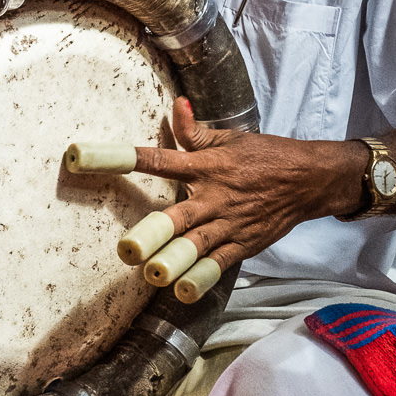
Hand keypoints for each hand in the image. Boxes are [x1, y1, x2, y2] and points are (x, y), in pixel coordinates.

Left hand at [129, 98, 365, 272]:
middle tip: (127, 249)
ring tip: (151, 275)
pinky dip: (200, 278)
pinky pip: (217, 265)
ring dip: (172, 262)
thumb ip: (194, 130)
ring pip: (195, 247)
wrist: (309, 180)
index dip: (123, 158)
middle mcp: (214, 197)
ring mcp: (228, 225)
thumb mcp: (230, 138)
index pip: (160, 161)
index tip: (85, 160)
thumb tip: (175, 104)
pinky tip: (180, 291)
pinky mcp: (242, 245)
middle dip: (152, 233)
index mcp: (208, 165)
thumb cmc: (266, 156)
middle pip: (177, 217)